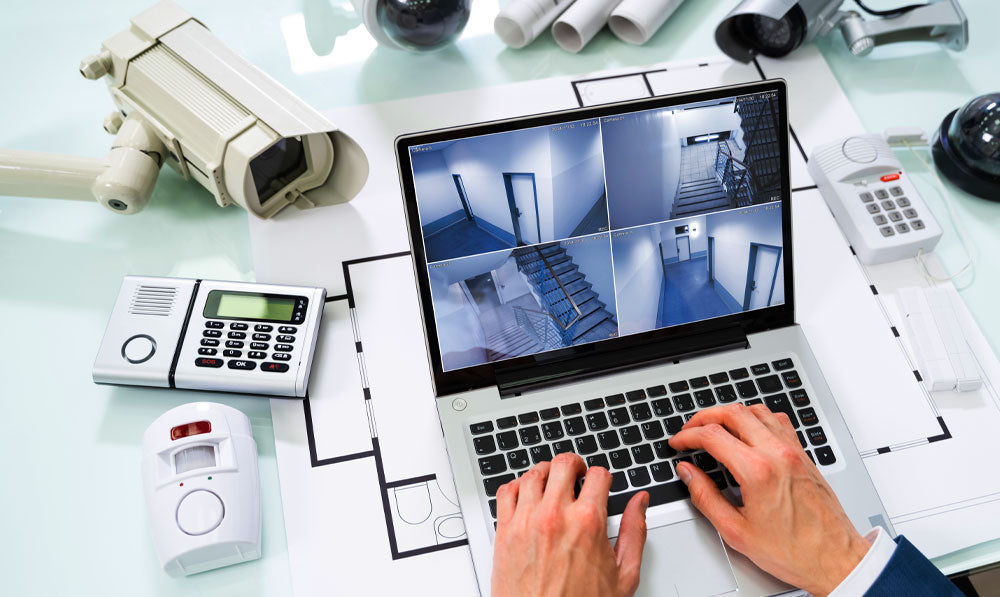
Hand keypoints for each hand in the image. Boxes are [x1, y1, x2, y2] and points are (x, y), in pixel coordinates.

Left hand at [491, 453, 649, 596]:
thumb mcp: (623, 576)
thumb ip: (635, 532)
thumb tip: (640, 503)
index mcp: (587, 523)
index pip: (597, 474)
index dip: (602, 476)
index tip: (599, 484)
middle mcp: (555, 516)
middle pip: (563, 463)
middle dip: (574, 465)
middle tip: (577, 474)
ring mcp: (526, 521)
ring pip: (533, 473)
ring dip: (545, 473)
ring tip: (552, 483)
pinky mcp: (504, 531)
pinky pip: (506, 491)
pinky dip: (517, 486)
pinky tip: (527, 495)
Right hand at [669, 404, 869, 596]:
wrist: (835, 559)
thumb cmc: (793, 551)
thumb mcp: (736, 531)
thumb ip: (706, 497)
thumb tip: (688, 473)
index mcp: (757, 471)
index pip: (712, 436)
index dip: (687, 435)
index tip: (678, 443)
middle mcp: (777, 454)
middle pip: (733, 413)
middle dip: (704, 417)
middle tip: (690, 430)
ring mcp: (794, 451)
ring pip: (757, 410)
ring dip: (730, 414)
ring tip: (715, 427)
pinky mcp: (804, 455)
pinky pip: (778, 421)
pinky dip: (757, 418)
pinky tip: (748, 431)